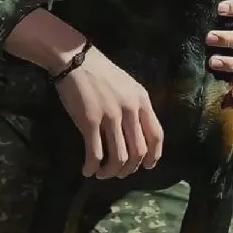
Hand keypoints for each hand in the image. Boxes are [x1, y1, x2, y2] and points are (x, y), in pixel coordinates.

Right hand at [56, 45, 163, 178]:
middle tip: (119, 172)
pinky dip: (92, 167)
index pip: (156, 135)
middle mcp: (129, 109)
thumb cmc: (100, 72)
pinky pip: (95, 153)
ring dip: (111, 172)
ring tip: (102, 173)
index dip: (153, 156)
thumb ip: (135, 107)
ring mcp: (110, 116)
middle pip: (138, 152)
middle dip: (129, 168)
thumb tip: (138, 135)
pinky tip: (87, 170)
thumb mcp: (127, 85)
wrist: (75, 59)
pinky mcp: (89, 121)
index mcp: (142, 100)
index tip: (146, 166)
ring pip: (119, 157)